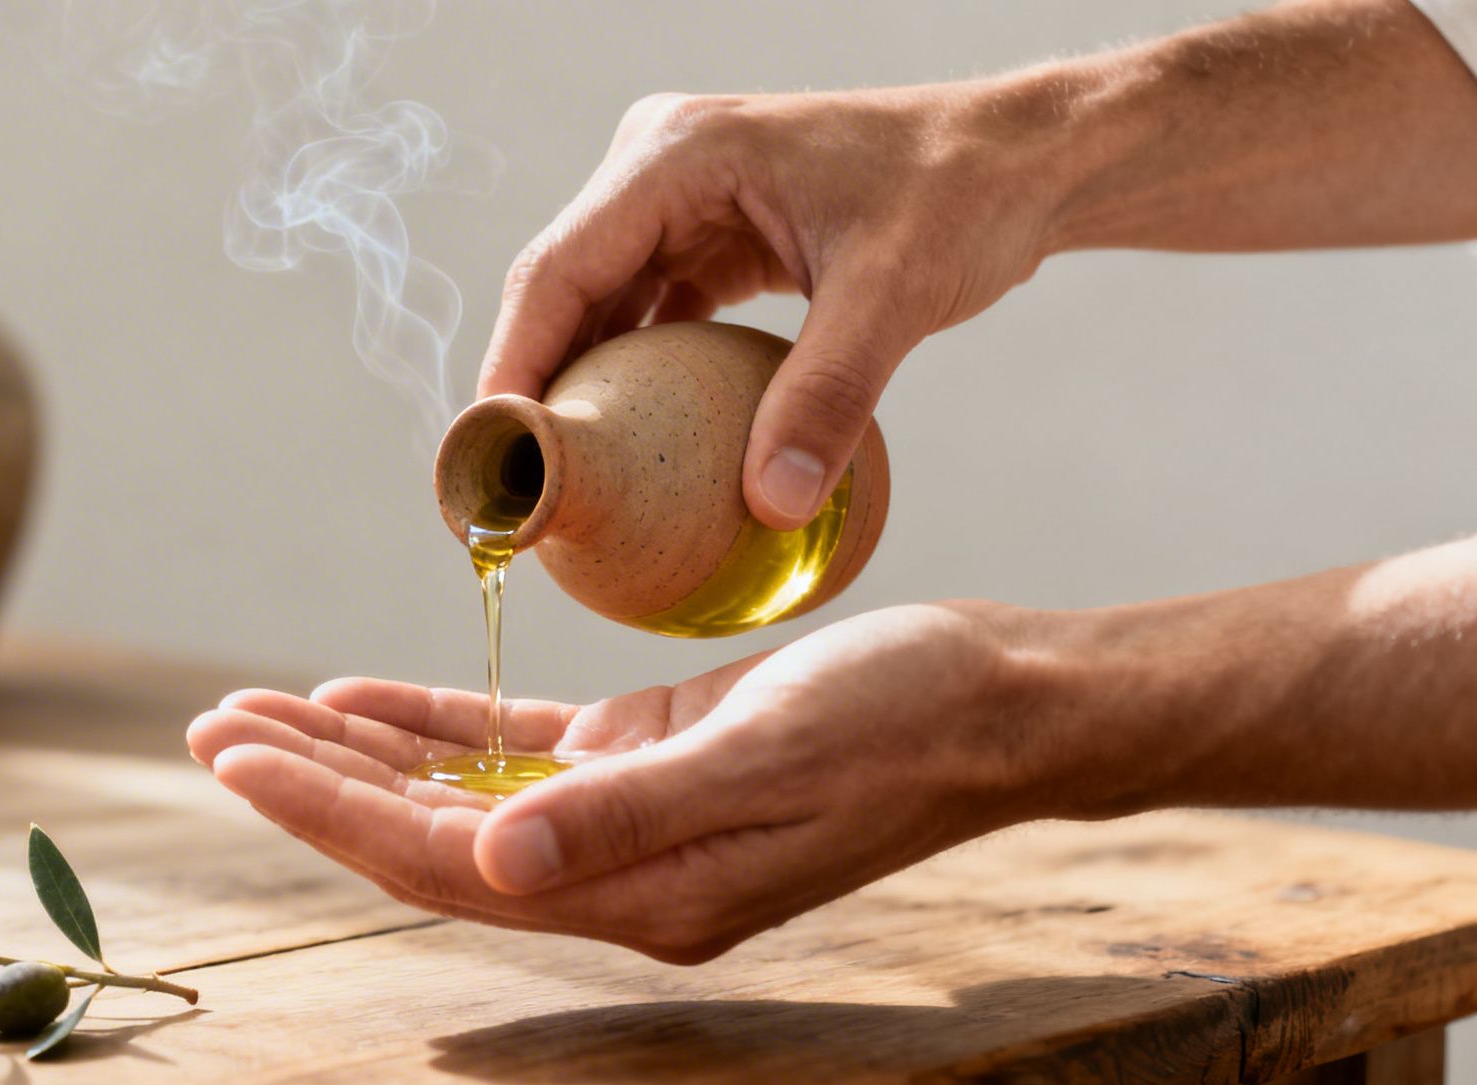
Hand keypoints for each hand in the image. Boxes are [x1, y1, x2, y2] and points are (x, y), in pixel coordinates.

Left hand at [187, 602, 1042, 963]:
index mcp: (640, 892)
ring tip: (256, 712)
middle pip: (431, 831)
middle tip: (211, 729)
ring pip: (460, 789)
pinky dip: (438, 720)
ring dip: (359, 751)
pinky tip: (364, 694)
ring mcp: (630, 815)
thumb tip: (488, 858)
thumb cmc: (900, 723)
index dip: (332, 810)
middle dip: (315, 783)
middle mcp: (619, 867)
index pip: (446, 859)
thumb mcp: (763, 758)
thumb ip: (625, 814)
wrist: (998, 699)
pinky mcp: (648, 758)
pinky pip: (516, 748)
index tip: (237, 760)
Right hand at [479, 87, 1062, 529]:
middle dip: (529, 392)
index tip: (487, 462)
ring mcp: (679, 201)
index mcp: (674, 155)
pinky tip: (625, 454)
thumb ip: (828, 395)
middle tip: (505, 498)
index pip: (556, 272)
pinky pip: (646, 316)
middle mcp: (658, 169)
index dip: (509, 369)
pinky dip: (632, 382)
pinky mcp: (708, 236)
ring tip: (552, 488)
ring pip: (596, 309)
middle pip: (559, 293)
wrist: (1021, 162)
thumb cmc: (962, 195)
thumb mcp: (894, 294)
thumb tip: (772, 505)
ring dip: (576, 392)